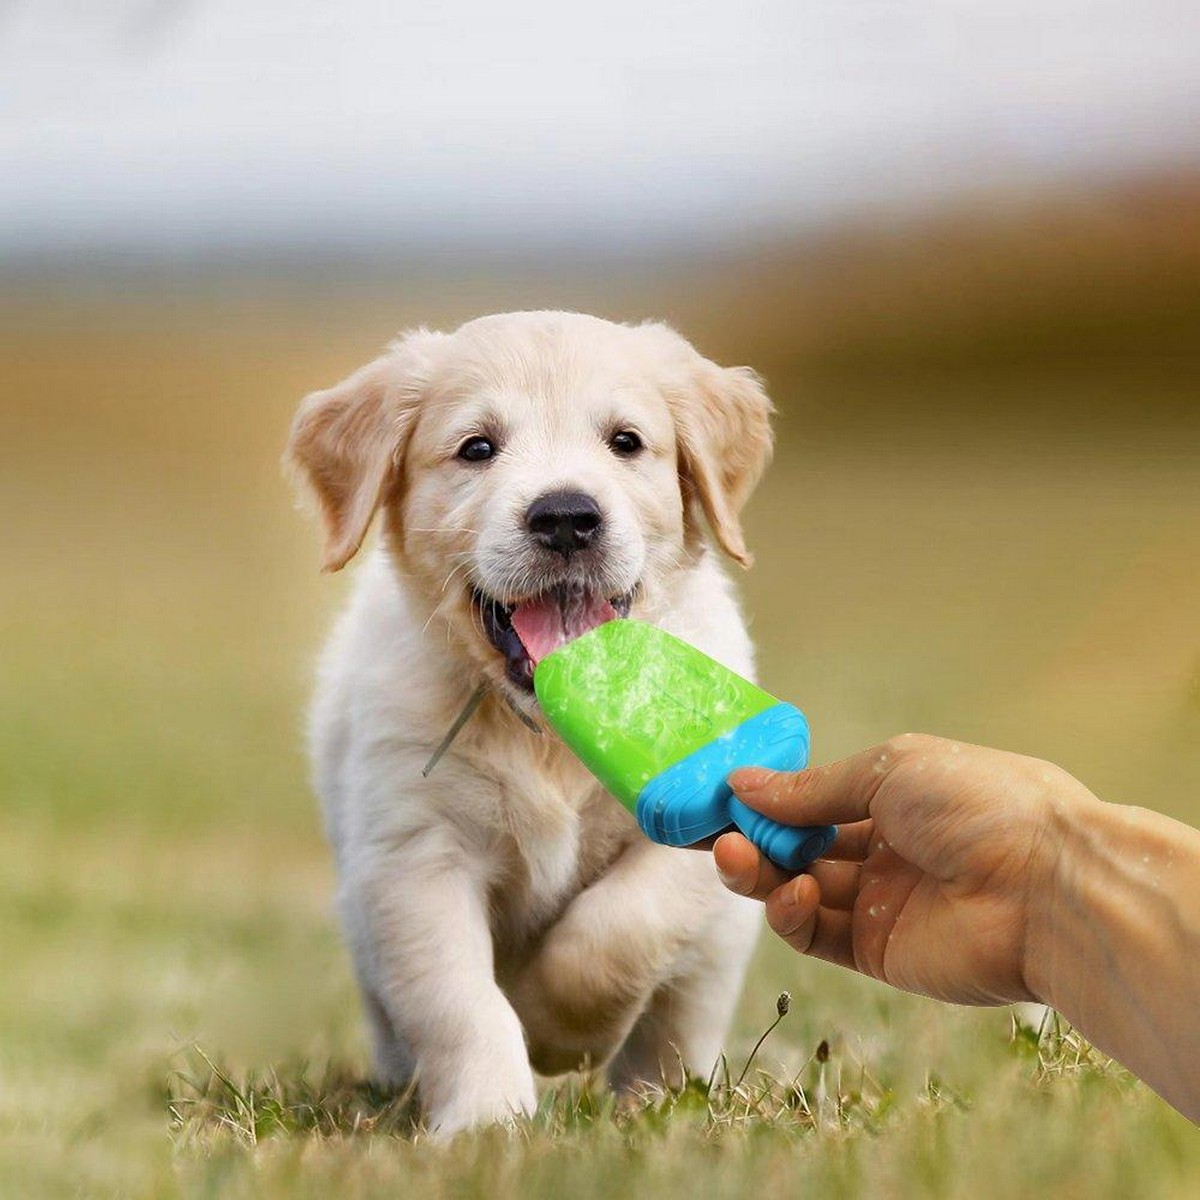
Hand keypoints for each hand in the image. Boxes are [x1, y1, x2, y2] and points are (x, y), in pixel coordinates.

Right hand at [717, 734, 1094, 1005]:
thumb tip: (740, 783)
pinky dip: (792, 913)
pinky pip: (817, 933)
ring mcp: (881, 902)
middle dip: (750, 837)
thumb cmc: (979, 804)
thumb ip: (809, 789)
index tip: (715, 795)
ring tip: (731, 855)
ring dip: (759, 872)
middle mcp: (885, 850)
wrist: (1048, 886)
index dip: (765, 798)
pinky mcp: (879, 952)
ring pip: (798, 888)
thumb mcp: (886, 771)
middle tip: (705, 831)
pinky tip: (791, 891)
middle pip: (798, 846)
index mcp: (895, 797)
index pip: (814, 799)